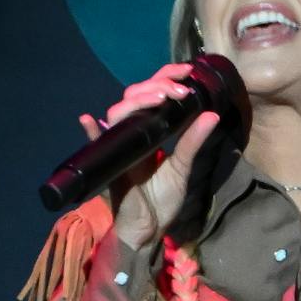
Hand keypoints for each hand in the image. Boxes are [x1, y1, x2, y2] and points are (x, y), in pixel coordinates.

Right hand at [77, 67, 224, 249]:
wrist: (148, 229)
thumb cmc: (162, 199)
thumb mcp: (182, 167)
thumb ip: (192, 141)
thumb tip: (211, 113)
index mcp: (151, 130)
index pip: (153, 93)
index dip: (165, 77)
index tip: (186, 72)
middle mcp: (133, 133)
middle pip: (134, 96)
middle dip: (156, 86)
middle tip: (178, 89)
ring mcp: (119, 146)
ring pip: (118, 113)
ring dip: (137, 101)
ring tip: (160, 99)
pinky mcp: (110, 164)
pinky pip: (95, 145)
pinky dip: (91, 132)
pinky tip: (89, 120)